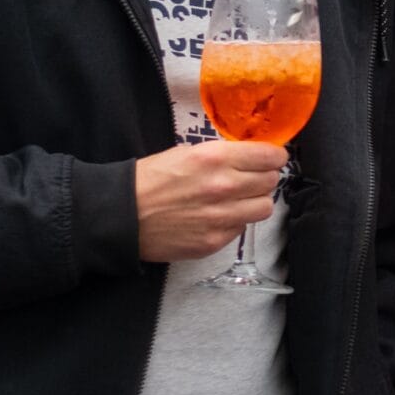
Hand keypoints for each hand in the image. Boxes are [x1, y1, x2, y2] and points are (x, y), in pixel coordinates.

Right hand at [136, 141, 288, 262]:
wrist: (121, 216)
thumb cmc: (149, 180)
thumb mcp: (186, 153)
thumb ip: (221, 156)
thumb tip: (248, 158)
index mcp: (216, 159)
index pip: (269, 157)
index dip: (273, 157)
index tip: (271, 159)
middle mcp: (224, 187)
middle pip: (271, 182)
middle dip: (264, 178)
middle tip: (250, 179)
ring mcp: (222, 217)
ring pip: (264, 207)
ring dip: (255, 202)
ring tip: (237, 200)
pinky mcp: (215, 241)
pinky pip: (242, 229)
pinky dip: (235, 222)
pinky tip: (217, 217)